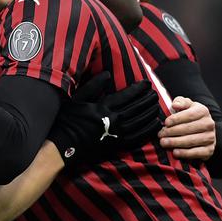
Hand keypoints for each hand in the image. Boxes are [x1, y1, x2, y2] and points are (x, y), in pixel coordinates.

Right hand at [48, 73, 162, 167]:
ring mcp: (117, 133)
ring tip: (157, 105)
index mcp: (104, 107)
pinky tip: (155, 124)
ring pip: (141, 120)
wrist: (65, 145)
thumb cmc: (69, 120)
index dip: (140, 88)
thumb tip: (108, 74)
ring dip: (151, 112)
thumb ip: (93, 86)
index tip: (147, 83)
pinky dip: (149, 129)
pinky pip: (139, 136)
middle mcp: (113, 119)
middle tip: (155, 93)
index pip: (128, 95)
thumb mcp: (77, 99)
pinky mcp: (118, 144)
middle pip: (138, 107)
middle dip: (148, 99)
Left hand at [158, 96, 215, 159]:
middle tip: (160, 134)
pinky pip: (197, 152)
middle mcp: (209, 124)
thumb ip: (180, 102)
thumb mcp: (186, 106)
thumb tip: (175, 105)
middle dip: (172, 132)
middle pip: (189, 128)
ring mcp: (210, 137)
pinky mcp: (209, 149)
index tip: (166, 122)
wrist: (203, 131)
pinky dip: (185, 153)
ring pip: (192, 140)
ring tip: (163, 143)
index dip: (177, 119)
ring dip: (176, 142)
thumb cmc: (190, 117)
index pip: (190, 115)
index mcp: (203, 111)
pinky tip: (175, 152)